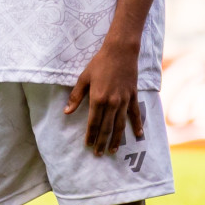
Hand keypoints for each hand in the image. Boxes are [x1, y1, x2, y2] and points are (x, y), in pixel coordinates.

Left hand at [65, 41, 141, 155]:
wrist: (120, 51)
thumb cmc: (99, 63)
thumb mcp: (83, 79)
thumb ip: (75, 97)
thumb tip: (66, 112)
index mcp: (98, 99)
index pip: (93, 123)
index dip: (90, 136)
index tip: (88, 145)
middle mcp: (112, 102)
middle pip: (107, 127)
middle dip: (102, 142)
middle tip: (99, 154)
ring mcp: (124, 100)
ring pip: (120, 124)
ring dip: (117, 139)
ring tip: (113, 150)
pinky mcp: (133, 95)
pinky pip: (135, 113)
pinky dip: (137, 124)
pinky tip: (138, 135)